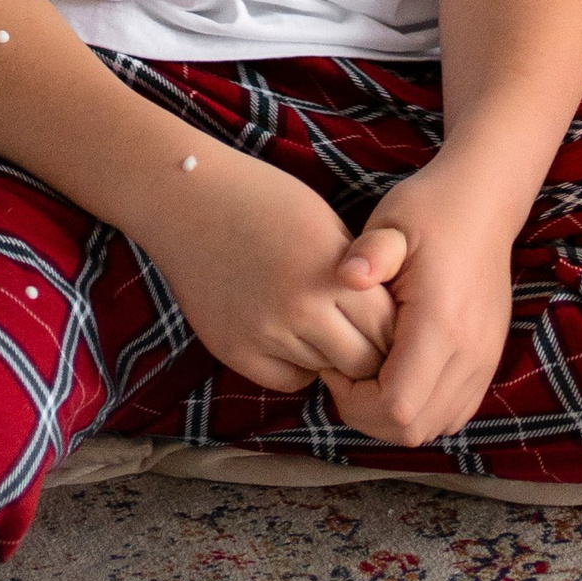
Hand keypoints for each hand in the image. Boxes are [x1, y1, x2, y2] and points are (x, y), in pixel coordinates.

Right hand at [133, 149, 397, 395]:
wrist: (189, 200)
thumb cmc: (264, 200)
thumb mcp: (326, 225)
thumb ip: (357, 277)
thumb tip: (385, 325)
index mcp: (332, 272)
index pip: (388, 328)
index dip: (392, 328)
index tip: (387, 322)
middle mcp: (302, 309)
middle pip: (362, 362)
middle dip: (368, 352)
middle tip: (359, 335)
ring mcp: (266, 334)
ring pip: (326, 373)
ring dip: (330, 356)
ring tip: (318, 324)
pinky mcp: (236, 351)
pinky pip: (288, 380)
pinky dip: (296, 365)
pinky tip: (287, 333)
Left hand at [318, 170, 516, 451]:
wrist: (483, 204)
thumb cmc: (430, 211)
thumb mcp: (392, 222)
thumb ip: (369, 252)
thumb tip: (346, 275)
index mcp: (440, 323)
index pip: (396, 406)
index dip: (356, 402)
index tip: (335, 365)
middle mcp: (469, 353)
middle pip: (414, 429)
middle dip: (369, 416)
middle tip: (345, 374)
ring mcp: (484, 361)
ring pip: (436, 428)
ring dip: (395, 417)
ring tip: (369, 374)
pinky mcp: (488, 361)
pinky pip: (454, 413)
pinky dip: (422, 409)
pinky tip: (397, 374)